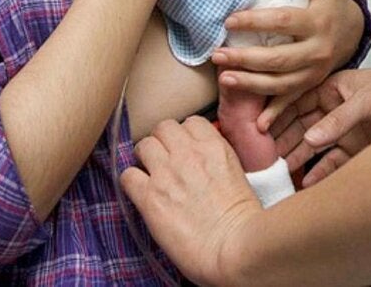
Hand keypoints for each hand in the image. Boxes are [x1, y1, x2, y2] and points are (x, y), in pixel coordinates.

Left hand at [120, 117, 258, 284]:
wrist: (234, 247)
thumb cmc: (243, 220)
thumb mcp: (238, 174)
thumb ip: (217, 160)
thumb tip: (202, 163)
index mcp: (214, 146)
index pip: (190, 122)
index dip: (185, 136)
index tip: (184, 149)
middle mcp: (188, 154)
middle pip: (163, 127)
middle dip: (162, 142)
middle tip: (164, 160)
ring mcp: (167, 173)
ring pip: (143, 145)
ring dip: (145, 159)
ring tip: (151, 175)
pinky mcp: (150, 197)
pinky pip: (127, 176)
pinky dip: (131, 183)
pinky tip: (142, 194)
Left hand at [209, 0, 364, 126]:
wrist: (355, 31)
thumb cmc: (333, 5)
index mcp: (317, 23)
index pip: (282, 23)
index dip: (255, 21)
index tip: (229, 20)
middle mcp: (317, 51)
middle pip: (277, 59)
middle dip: (244, 59)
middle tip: (218, 55)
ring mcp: (314, 72)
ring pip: (280, 83)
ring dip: (251, 84)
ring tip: (225, 80)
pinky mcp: (311, 85)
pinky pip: (291, 101)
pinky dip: (275, 114)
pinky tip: (257, 125)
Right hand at [267, 66, 370, 186]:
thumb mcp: (368, 100)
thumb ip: (339, 120)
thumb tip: (310, 140)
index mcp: (331, 88)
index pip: (297, 101)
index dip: (276, 113)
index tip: (258, 130)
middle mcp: (334, 109)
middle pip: (301, 126)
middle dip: (282, 140)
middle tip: (263, 158)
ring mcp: (345, 130)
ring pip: (314, 146)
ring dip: (297, 158)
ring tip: (279, 173)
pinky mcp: (358, 149)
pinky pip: (333, 163)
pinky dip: (320, 173)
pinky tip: (308, 183)